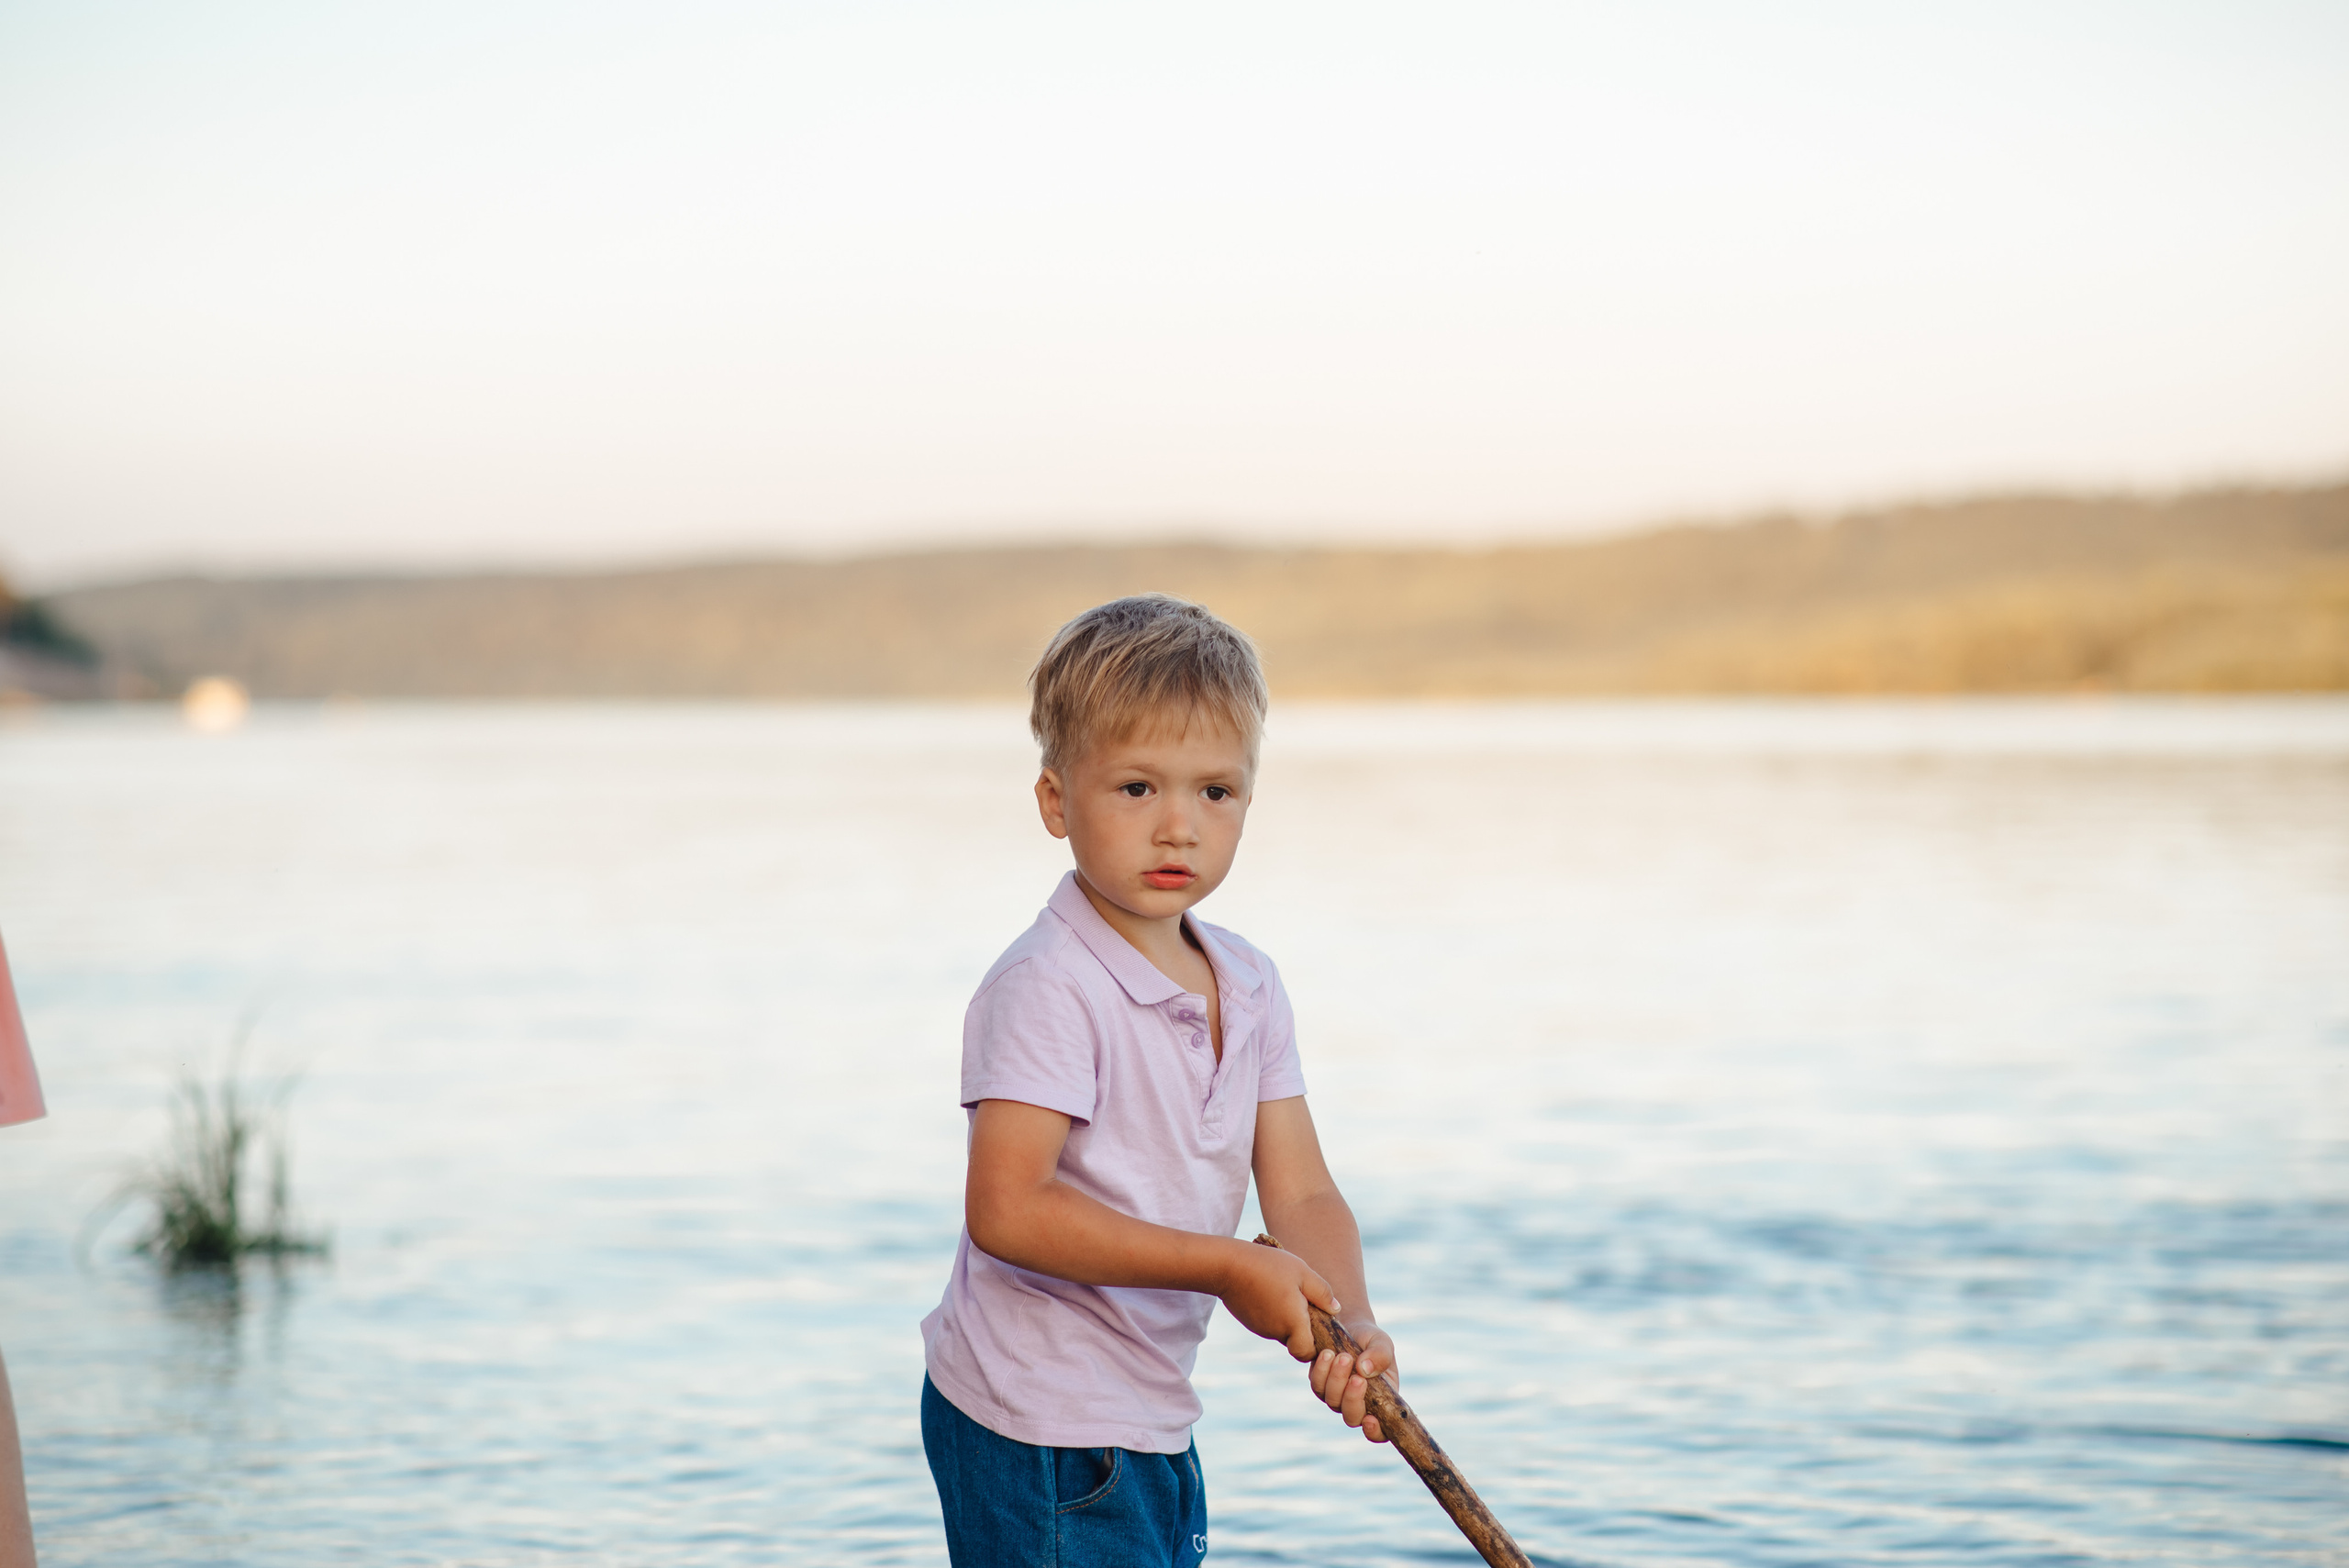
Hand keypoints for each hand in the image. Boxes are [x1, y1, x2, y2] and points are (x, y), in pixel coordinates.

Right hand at [1217, 1241, 1337, 1360]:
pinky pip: (1269, 1324)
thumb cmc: (1268, 1266)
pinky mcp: (1250, 1322)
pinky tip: (1272, 1292)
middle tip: (1305, 1302)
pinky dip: (1274, 1314)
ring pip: (1282, 1332)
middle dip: (1303, 1328)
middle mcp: (1276, 1332)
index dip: (1316, 1346)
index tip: (1319, 1326)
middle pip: (1296, 1342)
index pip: (1307, 1353)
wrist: (1228, 1265)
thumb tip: (1335, 1309)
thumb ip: (1322, 1293)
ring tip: (1286, 1292)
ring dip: (1288, 1319)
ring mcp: (1261, 1328)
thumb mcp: (1302, 1272)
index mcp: (1293, 1323)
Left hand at [1308, 1321, 1397, 1443]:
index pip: (1380, 1432)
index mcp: (1382, 1401)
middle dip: (1353, 1399)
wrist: (1350, 1325)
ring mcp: (1337, 1396)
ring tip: (1343, 1357)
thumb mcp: (1382, 1343)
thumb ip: (1381, 1355)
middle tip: (1357, 1377)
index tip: (1370, 1419)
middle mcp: (1359, 1403)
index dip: (1375, 1433)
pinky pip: (1317, 1385)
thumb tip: (1364, 1371)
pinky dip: (1322, 1371)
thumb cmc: (1371, 1339)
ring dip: (1337, 1380)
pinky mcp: (1321, 1384)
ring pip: (1332, 1401)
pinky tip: (1328, 1354)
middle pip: (1352, 1417)